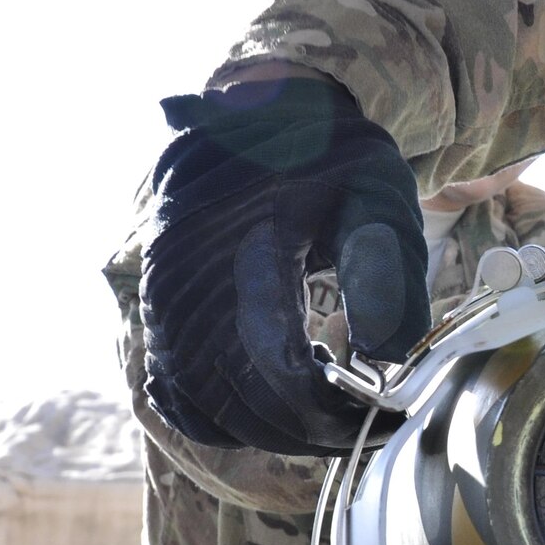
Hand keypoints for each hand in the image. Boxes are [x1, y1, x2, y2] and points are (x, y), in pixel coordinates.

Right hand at [139, 74, 429, 453]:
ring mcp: (162, 304)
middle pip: (238, 407)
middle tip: (369, 426)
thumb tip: (385, 356)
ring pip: (205, 409)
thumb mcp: (374, 194)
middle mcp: (185, 287)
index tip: (386, 419)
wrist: (263, 112)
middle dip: (309, 433)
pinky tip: (281, 397)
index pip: (276, 377)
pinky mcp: (158, 312)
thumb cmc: (330, 155)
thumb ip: (383, 271)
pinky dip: (227, 416)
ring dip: (271, 429)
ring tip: (332, 409)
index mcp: (239, 256)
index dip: (331, 416)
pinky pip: (178, 394)